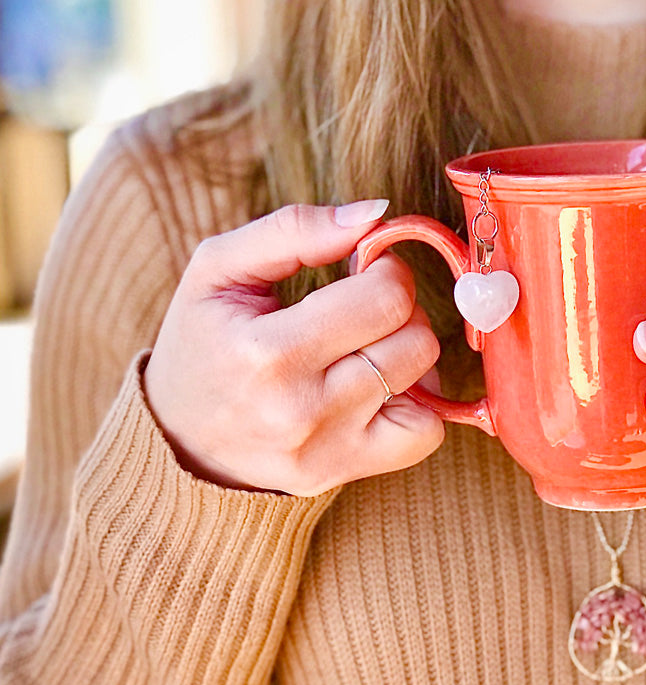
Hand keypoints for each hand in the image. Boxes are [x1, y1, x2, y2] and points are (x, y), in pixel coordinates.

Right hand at [144, 200, 443, 495]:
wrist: (179, 441)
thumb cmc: (204, 344)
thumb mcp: (219, 269)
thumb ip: (294, 229)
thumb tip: (375, 213)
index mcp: (267, 353)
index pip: (385, 297)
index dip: (384, 270)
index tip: (361, 271)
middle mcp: (302, 409)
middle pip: (414, 338)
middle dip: (399, 309)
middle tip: (362, 308)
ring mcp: (329, 448)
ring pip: (427, 379)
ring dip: (408, 352)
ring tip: (365, 347)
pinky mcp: (347, 471)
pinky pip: (427, 433)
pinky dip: (417, 405)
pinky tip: (379, 391)